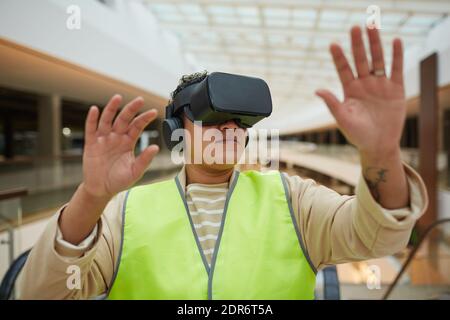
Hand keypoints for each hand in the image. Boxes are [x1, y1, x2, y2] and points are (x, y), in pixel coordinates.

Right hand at [82, 95, 158, 198]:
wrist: (101, 189)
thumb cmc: (119, 180)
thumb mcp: (135, 172)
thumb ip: (144, 160)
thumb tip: (156, 147)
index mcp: (128, 142)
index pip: (137, 126)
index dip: (144, 119)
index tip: (154, 111)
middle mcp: (116, 137)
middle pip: (124, 119)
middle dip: (131, 109)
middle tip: (140, 99)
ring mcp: (103, 139)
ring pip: (107, 120)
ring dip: (112, 109)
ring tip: (117, 98)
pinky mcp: (91, 144)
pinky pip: (91, 129)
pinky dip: (92, 119)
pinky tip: (94, 109)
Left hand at [316, 26, 405, 158]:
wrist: (378, 145)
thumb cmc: (357, 135)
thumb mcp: (343, 119)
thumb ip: (332, 103)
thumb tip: (317, 90)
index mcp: (350, 90)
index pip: (343, 69)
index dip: (339, 58)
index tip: (333, 45)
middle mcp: (364, 84)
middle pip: (361, 60)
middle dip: (357, 44)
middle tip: (354, 28)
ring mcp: (380, 85)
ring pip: (377, 60)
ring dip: (375, 44)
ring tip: (373, 26)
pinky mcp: (396, 89)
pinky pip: (396, 69)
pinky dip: (397, 56)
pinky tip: (395, 41)